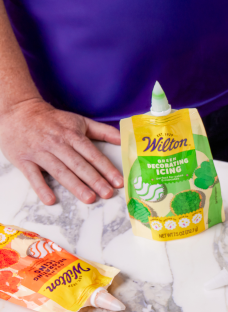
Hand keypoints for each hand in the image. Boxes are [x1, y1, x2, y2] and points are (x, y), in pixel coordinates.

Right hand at [0, 98, 122, 204]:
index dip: (107, 168)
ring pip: (60, 171)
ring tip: (89, 198)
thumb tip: (124, 139)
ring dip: (75, 186)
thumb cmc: (54, 120)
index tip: (118, 182)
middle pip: (79, 165)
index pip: (93, 154)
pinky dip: (41, 188)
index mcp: (73, 135)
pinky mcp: (24, 160)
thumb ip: (103, 131)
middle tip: (107, 194)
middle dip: (95, 180)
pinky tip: (50, 200)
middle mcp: (58, 144)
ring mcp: (40, 152)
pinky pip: (33, 176)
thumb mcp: (80, 121)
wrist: (19, 111)